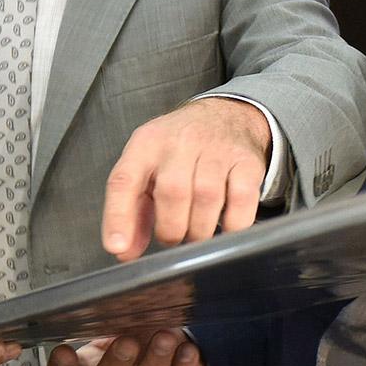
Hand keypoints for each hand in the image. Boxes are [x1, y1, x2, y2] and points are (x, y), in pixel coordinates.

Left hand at [102, 97, 272, 260]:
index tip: (118, 247)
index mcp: (146, 143)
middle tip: (173, 236)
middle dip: (170, 229)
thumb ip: (134, 211)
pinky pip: (241, 201)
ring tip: (195, 233)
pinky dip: (232, 225)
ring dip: (199, 230)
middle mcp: (180, 141)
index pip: (124, 180)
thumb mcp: (148, 168)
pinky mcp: (247, 162)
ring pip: (206, 197)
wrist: (227, 115)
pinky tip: (224, 227)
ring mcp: (217, 149)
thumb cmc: (180, 150)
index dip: (119, 217)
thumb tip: (124, 250)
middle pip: (172, 192)